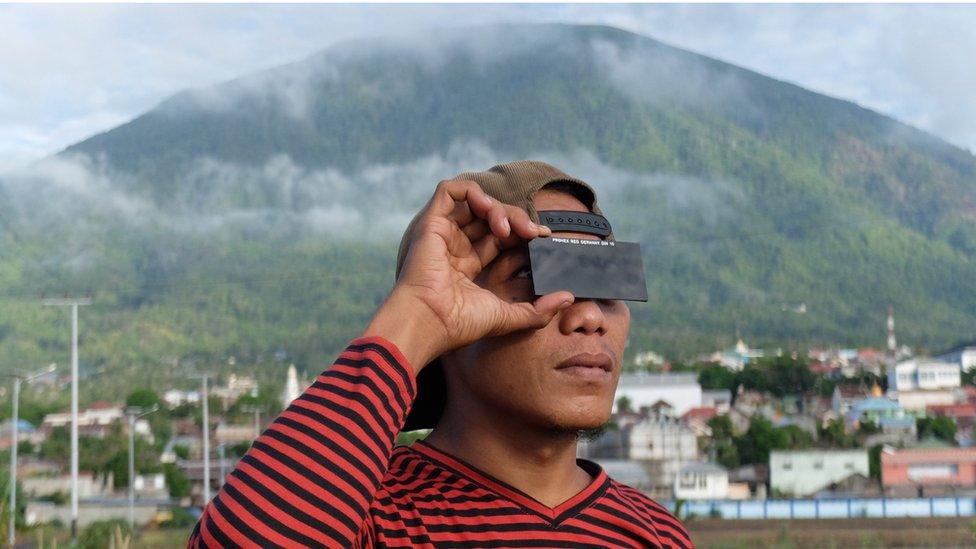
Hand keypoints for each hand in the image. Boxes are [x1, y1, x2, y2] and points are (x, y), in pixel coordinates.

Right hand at [365, 179, 574, 371]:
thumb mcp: (507, 316)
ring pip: (476, 202)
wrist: (430, 320)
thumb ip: (538, 310)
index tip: (543, 238)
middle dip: (517, 220)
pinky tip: (489, 211)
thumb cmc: (460, 323)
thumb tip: (568, 297)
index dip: (522, 233)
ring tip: (509, 228)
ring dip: (499, 208)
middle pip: (492, 218)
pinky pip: (451, 190)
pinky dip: (474, 192)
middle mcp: (455, 247)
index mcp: (469, 266)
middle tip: (533, 233)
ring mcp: (444, 233)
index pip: (501, 238)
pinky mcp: (431, 222)